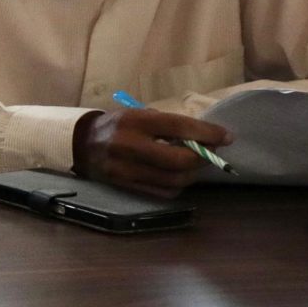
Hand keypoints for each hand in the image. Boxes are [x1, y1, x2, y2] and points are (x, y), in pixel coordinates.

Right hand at [74, 109, 232, 197]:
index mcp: (133, 121)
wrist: (81, 144)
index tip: (227, 137)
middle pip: (179, 159)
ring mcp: (126, 170)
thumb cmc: (117, 125)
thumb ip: (167, 125)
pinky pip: (164, 191)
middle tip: (211, 152)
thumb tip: (204, 136)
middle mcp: (128, 146)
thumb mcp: (138, 115)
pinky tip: (178, 175)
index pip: (178, 127)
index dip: (207, 133)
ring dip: (193, 173)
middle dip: (203, 157)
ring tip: (196, 163)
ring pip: (175, 179)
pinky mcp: (126, 186)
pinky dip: (178, 184)